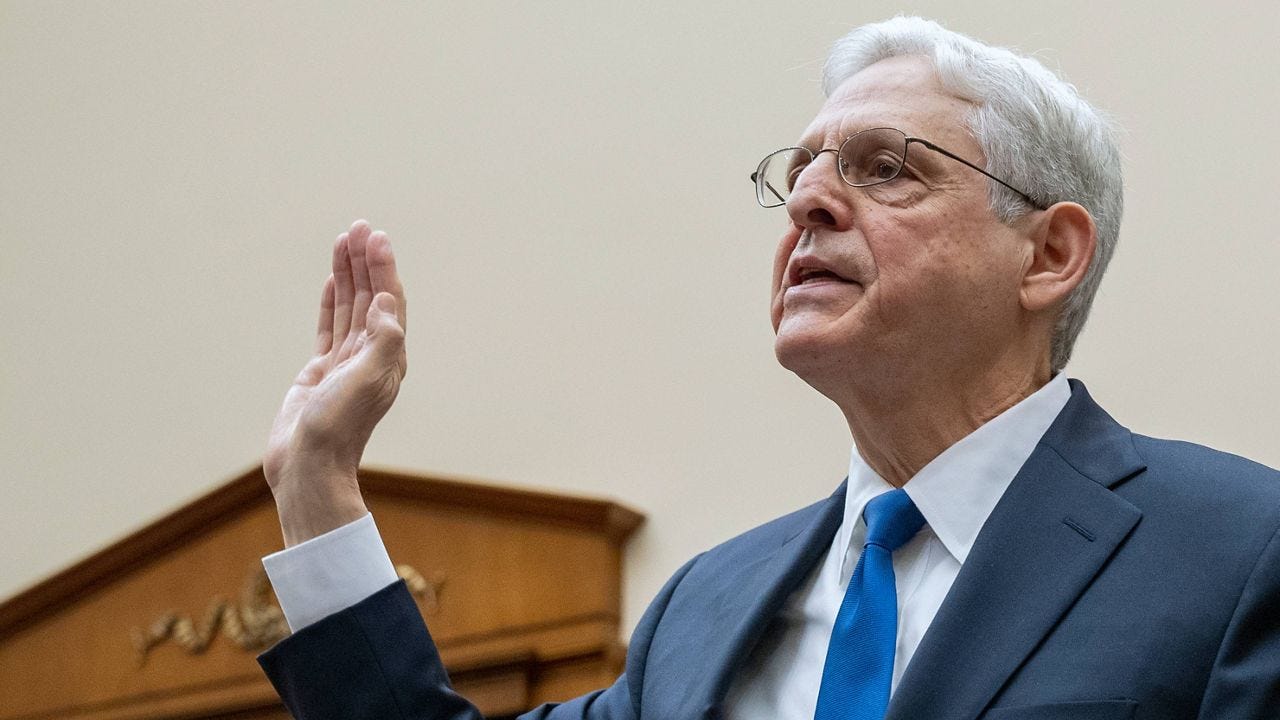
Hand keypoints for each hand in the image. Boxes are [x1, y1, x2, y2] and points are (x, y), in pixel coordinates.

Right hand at [265, 220, 407, 545]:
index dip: (384, 269)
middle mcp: (371, 356)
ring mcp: (345, 363)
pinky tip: (329, 282)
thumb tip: (389, 302)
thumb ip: (382, 340)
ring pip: (349, 307)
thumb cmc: (338, 428)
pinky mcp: (321, 371)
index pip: (390, 302)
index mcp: (388, 358)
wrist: (308, 466)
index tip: (375, 237)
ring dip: (348, 275)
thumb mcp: (367, 382)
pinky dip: (330, 301)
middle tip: (359, 226)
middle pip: (371, 297)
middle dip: (366, 262)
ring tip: (343, 240)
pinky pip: (329, 326)